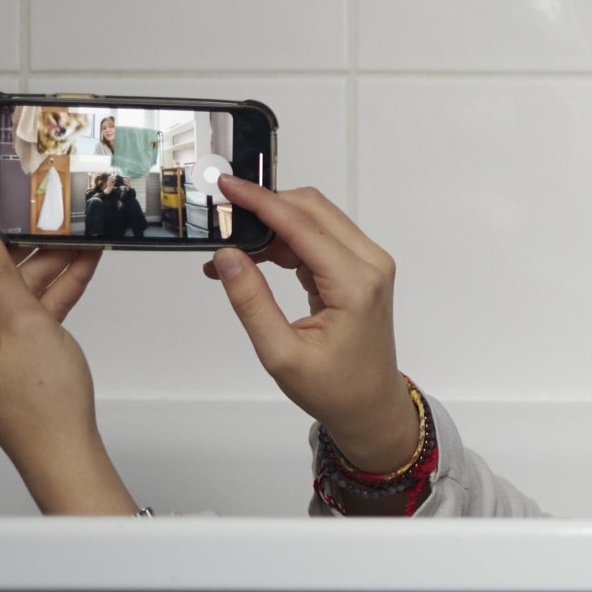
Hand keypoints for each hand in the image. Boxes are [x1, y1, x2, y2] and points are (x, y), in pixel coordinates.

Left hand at [0, 207, 135, 514]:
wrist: (63, 449)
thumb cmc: (40, 401)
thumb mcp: (24, 323)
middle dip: (21, 244)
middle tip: (47, 212)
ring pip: (11, 289)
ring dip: (46, 265)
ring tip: (78, 233)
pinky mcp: (9, 351)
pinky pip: (27, 310)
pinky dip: (53, 290)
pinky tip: (84, 263)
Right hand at [206, 177, 418, 472]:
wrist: (371, 405)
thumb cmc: (332, 388)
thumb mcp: (280, 353)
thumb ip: (251, 301)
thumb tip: (225, 256)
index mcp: (355, 282)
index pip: (302, 225)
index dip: (261, 202)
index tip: (225, 186)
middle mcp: (369, 263)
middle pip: (312, 210)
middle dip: (264, 206)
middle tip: (220, 216)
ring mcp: (367, 264)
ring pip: (314, 221)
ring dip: (271, 226)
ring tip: (226, 250)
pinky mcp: (358, 269)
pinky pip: (317, 240)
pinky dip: (282, 243)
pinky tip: (249, 261)